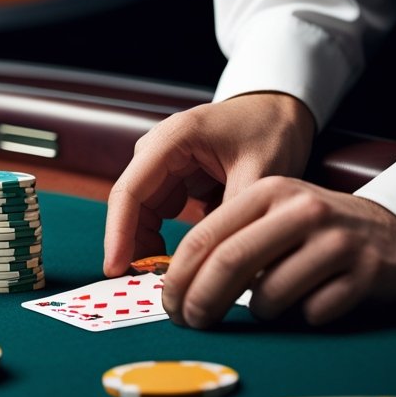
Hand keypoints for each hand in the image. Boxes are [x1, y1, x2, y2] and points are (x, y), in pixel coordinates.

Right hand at [103, 93, 314, 276]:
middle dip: (135, 246)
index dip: (118, 233)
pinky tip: (188, 255)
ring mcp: (164, 163)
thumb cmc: (271, 130)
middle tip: (155, 287)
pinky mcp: (174, 177)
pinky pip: (161, 213)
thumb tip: (221, 266)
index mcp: (173, 139)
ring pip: (145, 214)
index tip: (115, 270)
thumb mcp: (262, 172)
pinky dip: (168, 237)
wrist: (280, 109)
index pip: (131, 190)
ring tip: (174, 275)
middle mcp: (159, 149)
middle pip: (133, 205)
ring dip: (153, 244)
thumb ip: (237, 216)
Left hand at [162, 177, 395, 327]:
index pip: (206, 236)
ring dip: (260, 313)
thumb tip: (181, 286)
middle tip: (191, 323)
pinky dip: (303, 317)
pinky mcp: (365, 271)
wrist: (395, 231)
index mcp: (268, 192)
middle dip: (201, 300)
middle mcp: (300, 209)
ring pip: (270, 294)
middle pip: (230, 262)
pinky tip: (313, 304)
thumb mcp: (275, 216)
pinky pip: (313, 312)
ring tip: (272, 305)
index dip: (179, 276)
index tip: (168, 305)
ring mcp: (335, 240)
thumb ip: (233, 238)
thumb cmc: (317, 231)